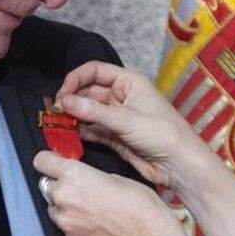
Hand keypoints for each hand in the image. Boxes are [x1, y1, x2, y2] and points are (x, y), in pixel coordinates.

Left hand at [33, 151, 185, 235]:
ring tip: (92, 213)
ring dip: (67, 210)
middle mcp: (64, 197)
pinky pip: (67, 232)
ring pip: (55, 211)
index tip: (52, 164)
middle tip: (82, 193)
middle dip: (61, 188)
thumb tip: (81, 180)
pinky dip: (77, 230)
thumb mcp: (114, 176)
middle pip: (48, 188)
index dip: (48, 162)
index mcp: (74, 175)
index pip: (41, 161)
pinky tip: (96, 229)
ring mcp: (65, 223)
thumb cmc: (139, 204)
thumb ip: (89, 177)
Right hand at [56, 62, 211, 188]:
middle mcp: (122, 97)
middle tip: (56, 112)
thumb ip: (93, 111)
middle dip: (72, 100)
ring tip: (58, 124)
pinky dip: (82, 132)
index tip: (62, 93)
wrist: (179, 164)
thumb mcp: (125, 119)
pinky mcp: (116, 137)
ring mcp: (118, 117)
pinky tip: (70, 135)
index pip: (95, 71)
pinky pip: (94, 130)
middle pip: (89, 92)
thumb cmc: (162, 133)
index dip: (76, 79)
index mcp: (129, 82)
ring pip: (89, 112)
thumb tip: (65, 102)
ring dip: (74, 117)